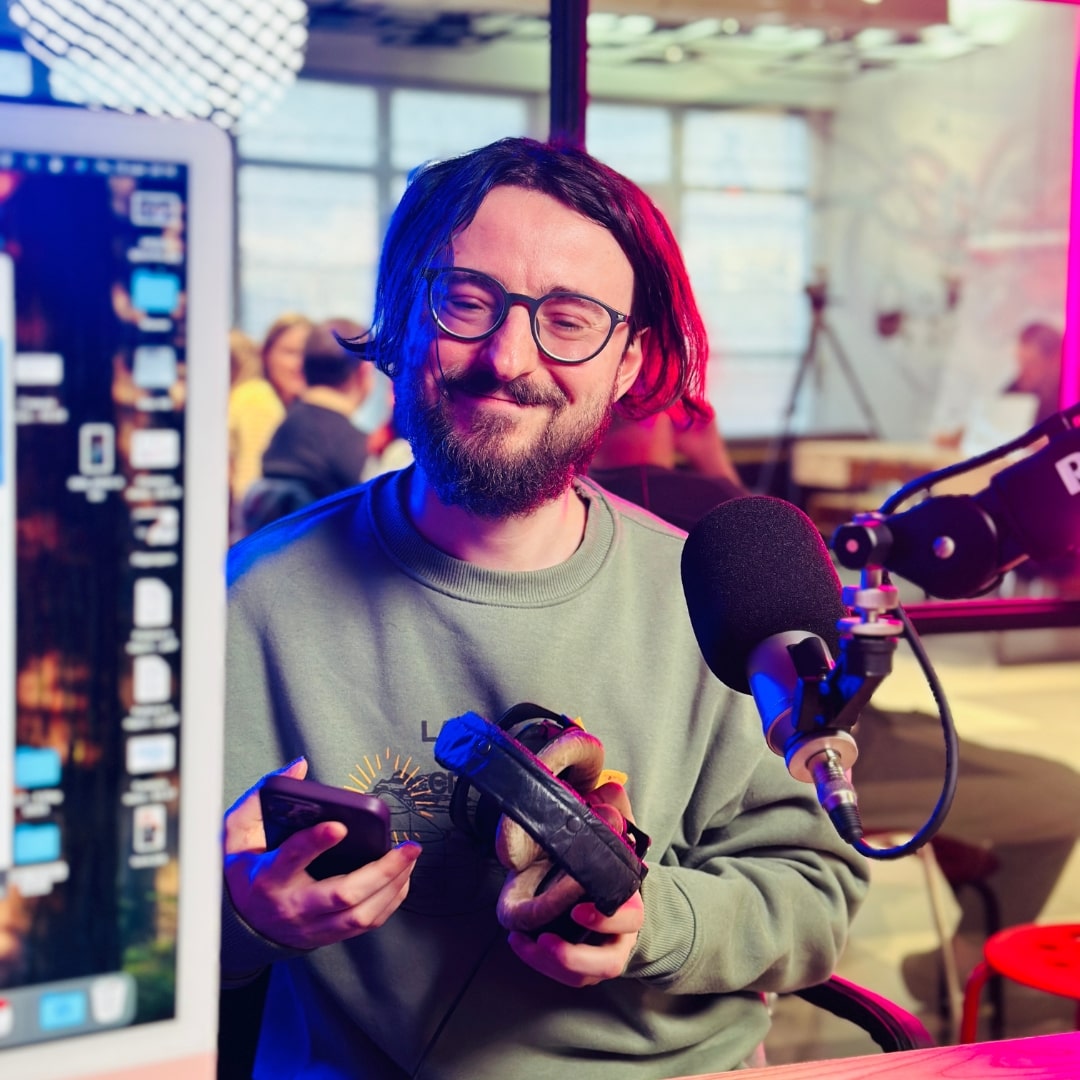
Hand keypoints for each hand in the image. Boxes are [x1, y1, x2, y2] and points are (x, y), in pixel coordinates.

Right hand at [223, 758, 420, 950]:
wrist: (238, 921)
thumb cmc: (245, 868)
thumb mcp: (238, 831)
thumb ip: (262, 797)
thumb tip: (299, 765)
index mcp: (267, 877)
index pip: (292, 858)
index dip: (316, 843)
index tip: (340, 826)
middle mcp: (291, 905)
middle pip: (342, 896)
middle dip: (381, 871)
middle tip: (407, 846)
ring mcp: (311, 926)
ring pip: (359, 915)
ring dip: (393, 886)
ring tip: (410, 858)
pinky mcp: (326, 935)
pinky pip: (365, 925)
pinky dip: (390, 902)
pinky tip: (401, 878)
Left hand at [505, 779, 644, 987]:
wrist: (619, 898)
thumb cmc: (613, 867)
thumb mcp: (616, 838)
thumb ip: (616, 813)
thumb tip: (611, 786)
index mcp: (630, 903)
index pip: (629, 917)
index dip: (606, 918)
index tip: (579, 911)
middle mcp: (620, 936)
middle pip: (609, 959)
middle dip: (578, 956)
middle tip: (548, 941)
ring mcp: (601, 953)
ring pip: (585, 975)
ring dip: (555, 965)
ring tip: (526, 946)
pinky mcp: (583, 964)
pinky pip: (568, 976)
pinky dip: (544, 966)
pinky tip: (519, 944)